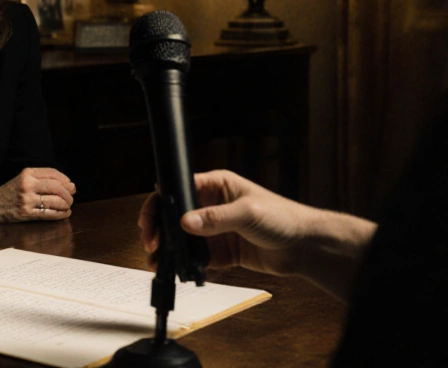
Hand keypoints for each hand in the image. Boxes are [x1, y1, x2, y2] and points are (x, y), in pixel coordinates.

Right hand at [0, 168, 74, 224]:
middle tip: (71, 198)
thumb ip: (43, 179)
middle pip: (57, 187)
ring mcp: (27, 199)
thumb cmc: (10, 192)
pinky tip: (64, 213)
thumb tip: (70, 185)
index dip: (66, 180)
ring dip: (66, 204)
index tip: (71, 186)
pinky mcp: (27, 213)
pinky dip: (61, 214)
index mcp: (27, 173)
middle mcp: (27, 184)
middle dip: (68, 194)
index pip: (53, 173)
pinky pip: (50, 213)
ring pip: (56, 201)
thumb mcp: (23, 179)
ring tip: (67, 206)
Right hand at [137, 169, 375, 299]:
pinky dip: (187, 265)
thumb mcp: (248, 213)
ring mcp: (214, 230)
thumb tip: (185, 222)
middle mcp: (211, 206)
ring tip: (158, 263)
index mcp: (215, 185)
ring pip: (182, 239)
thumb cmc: (284, 217)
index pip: (178, 189)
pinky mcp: (221, 251)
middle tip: (151, 244)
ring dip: (169, 250)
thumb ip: (216, 218)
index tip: (151, 221)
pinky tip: (180, 271)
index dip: (161, 203)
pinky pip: (197, 258)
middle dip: (159, 229)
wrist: (306, 247)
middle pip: (174, 215)